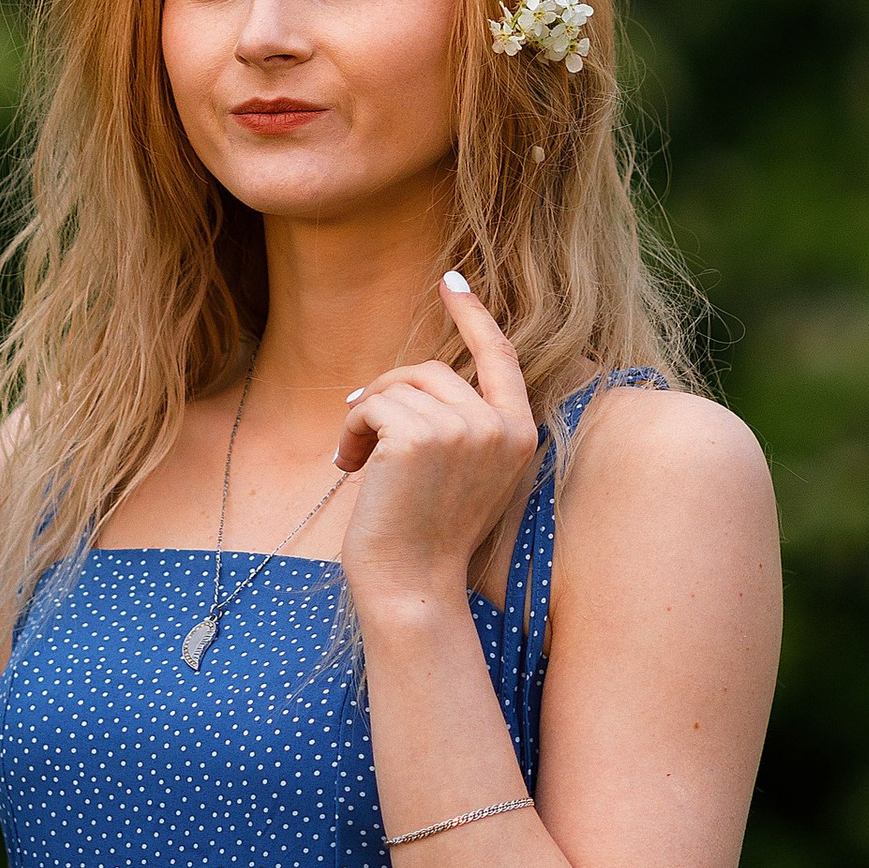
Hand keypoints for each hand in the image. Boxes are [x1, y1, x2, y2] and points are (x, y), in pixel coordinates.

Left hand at [335, 271, 539, 607]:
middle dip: (386, 396)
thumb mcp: (461, 472)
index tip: (451, 280)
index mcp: (517, 433)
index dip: (473, 315)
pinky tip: (350, 467)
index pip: (498, 356)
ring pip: (396, 389)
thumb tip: (408, 378)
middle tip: (359, 440)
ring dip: (365, 420)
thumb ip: (457, 422)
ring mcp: (464, 429)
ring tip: (356, 462)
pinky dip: (351, 432)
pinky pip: (371, 408)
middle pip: (429, 371)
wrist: (412, 587)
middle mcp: (499, 426)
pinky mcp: (420, 436)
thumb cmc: (427, 535)